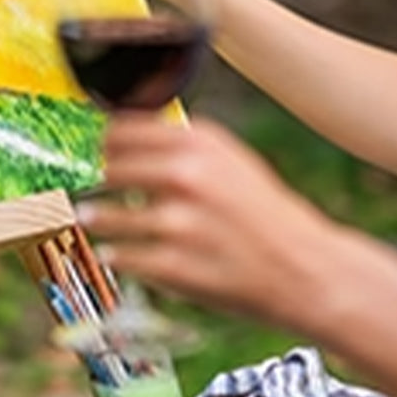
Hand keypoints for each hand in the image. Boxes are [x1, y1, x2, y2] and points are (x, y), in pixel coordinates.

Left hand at [76, 113, 354, 328]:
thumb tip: (126, 129)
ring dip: (94, 216)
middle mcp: (185, 175)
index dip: (103, 139)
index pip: (121, 127)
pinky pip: (121, 255)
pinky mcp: (174, 266)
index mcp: (198, 141)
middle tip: (89, 183)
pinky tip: (112, 251)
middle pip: (109, 166)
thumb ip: (181, 142)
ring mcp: (178, 222)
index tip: (94, 147)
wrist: (307, 269)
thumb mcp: (230, 158)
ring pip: (105, 214)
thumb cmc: (264, 212)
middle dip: (96, 177)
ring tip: (88, 216)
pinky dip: (114, 253)